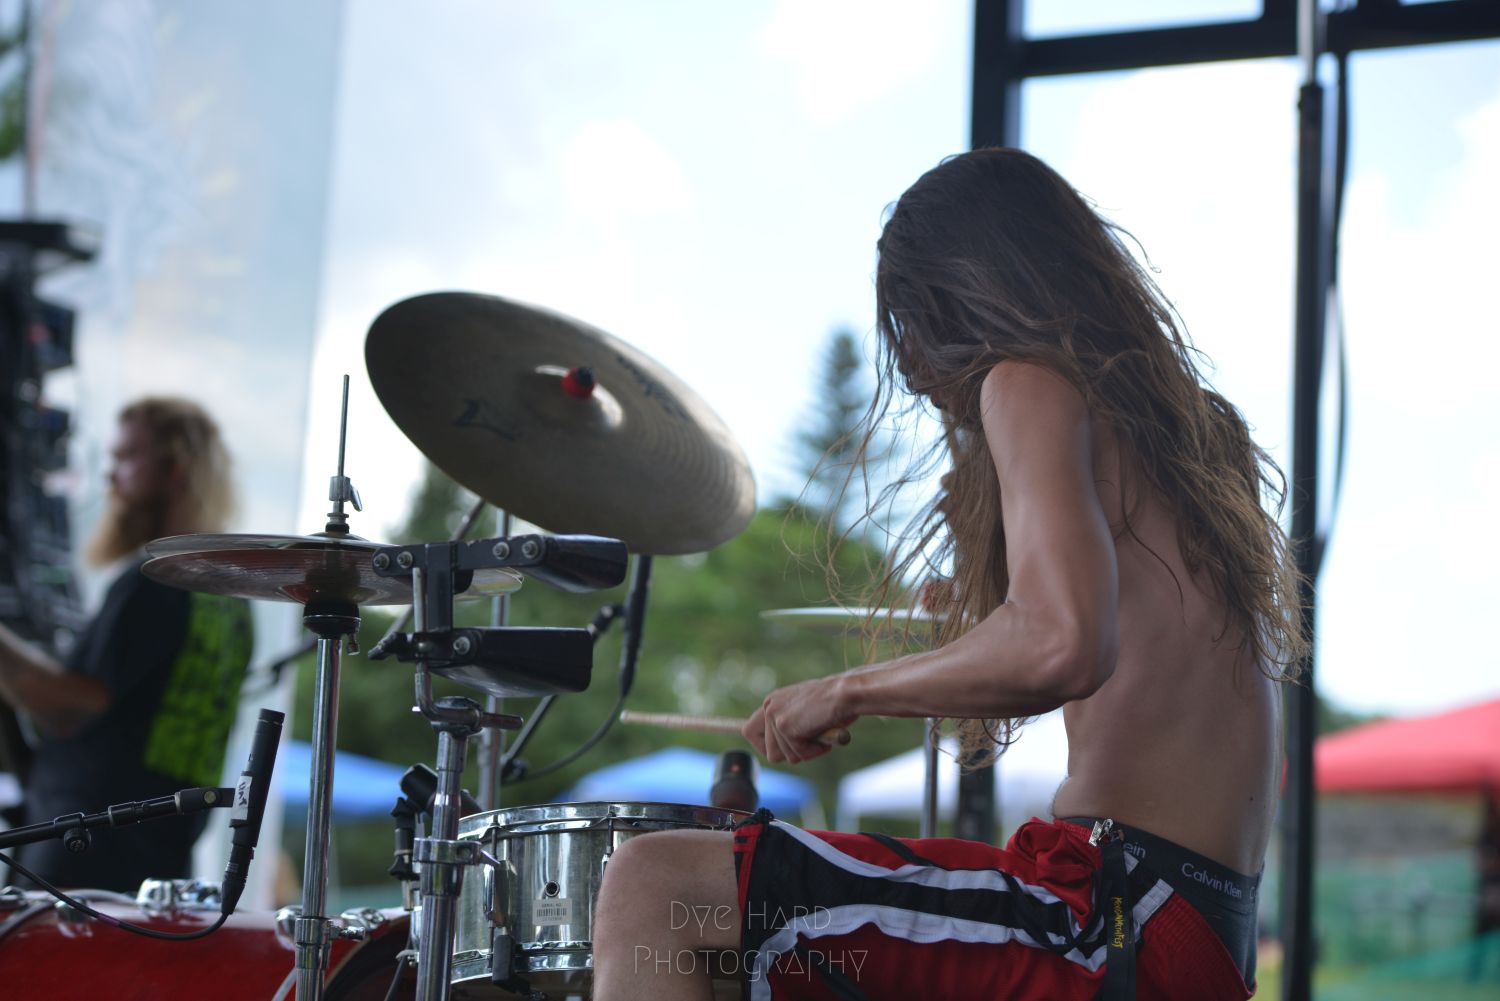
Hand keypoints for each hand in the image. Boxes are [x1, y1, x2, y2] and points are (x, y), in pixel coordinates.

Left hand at [742, 675, 856, 763]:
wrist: (847, 693)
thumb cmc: (836, 703)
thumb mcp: (807, 713)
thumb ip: (792, 726)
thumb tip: (781, 751)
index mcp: (773, 702)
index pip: (750, 731)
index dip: (765, 746)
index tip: (781, 751)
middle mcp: (769, 707)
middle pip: (767, 751)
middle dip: (790, 754)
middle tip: (810, 744)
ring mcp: (775, 717)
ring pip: (784, 756)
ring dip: (806, 751)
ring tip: (820, 733)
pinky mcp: (784, 727)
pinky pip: (798, 754)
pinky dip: (814, 750)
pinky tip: (823, 733)